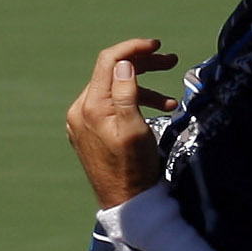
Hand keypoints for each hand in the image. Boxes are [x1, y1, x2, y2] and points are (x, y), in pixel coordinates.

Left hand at [65, 38, 179, 208]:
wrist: (126, 204)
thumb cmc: (134, 169)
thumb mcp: (134, 128)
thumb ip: (126, 92)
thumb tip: (123, 64)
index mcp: (90, 107)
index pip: (109, 61)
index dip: (134, 48)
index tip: (158, 46)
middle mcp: (81, 111)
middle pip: (111, 73)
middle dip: (142, 66)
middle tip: (171, 63)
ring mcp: (83, 123)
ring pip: (113, 90)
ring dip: (142, 88)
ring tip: (168, 100)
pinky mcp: (89, 133)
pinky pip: (110, 107)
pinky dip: (132, 103)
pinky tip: (154, 112)